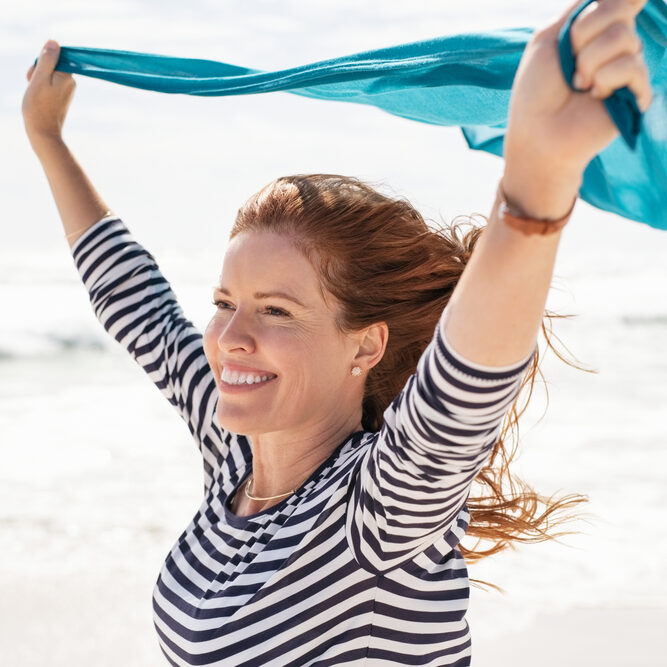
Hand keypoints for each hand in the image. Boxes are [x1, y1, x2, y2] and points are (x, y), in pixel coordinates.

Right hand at [22, 40, 75, 150]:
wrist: (44, 133)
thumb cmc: (38, 106)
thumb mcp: (39, 78)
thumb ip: (47, 60)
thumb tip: (54, 42)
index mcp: (68, 75)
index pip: (55, 55)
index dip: (42, 60)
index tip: (36, 72)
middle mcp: (71, 82)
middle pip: (52, 64)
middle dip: (38, 70)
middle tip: (31, 83)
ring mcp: (67, 90)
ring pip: (49, 75)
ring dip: (38, 79)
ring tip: (34, 92)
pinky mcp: (62, 97)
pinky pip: (50, 85)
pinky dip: (41, 88)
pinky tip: (37, 97)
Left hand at [502, 0, 652, 218]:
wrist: (538, 134)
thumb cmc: (536, 92)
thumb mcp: (547, 38)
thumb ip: (580, 6)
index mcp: (595, 29)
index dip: (607, 4)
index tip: (579, 32)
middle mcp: (615, 44)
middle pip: (619, 8)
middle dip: (582, 35)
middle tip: (569, 66)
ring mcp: (628, 66)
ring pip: (624, 38)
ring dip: (589, 63)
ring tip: (578, 85)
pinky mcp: (637, 92)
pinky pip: (632, 67)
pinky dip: (604, 80)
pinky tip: (594, 97)